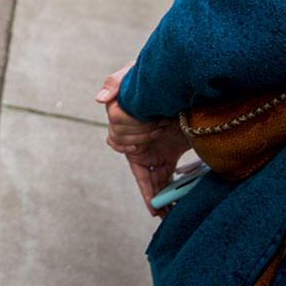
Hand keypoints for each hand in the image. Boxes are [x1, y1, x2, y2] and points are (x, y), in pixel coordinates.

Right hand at [96, 60, 192, 216]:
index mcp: (125, 122)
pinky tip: (160, 211)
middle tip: (168, 168)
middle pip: (137, 164)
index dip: (137, 137)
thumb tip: (100, 100)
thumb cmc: (153, 75)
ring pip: (149, 178)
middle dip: (150, 174)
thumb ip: (115, 82)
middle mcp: (137, 139)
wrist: (185, 81)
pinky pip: (157, 179)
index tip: (159, 129)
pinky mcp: (164, 156)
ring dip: (156, 193)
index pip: (119, 140)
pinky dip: (157, 196)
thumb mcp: (133, 74)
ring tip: (165, 211)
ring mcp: (151, 149)